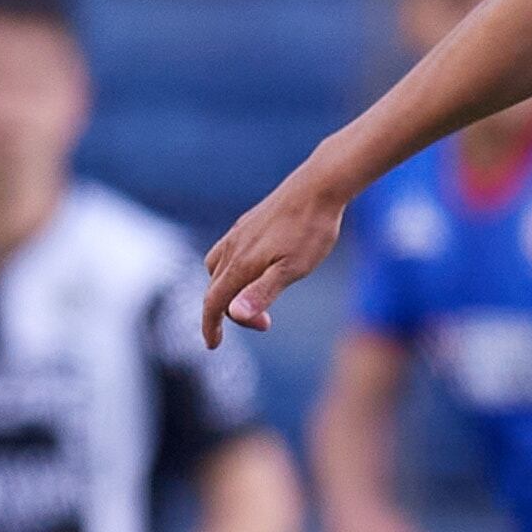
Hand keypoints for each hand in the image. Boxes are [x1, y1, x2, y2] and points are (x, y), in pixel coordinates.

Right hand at [200, 162, 355, 345]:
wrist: (320, 185)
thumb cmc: (311, 230)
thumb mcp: (292, 269)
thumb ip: (262, 292)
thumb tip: (233, 315)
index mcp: (240, 264)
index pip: (213, 302)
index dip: (210, 327)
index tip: (214, 346)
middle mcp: (233, 247)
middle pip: (215, 288)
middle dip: (229, 312)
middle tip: (266, 322)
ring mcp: (240, 233)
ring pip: (217, 267)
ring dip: (227, 289)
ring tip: (255, 298)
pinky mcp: (250, 222)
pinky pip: (228, 250)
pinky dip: (232, 269)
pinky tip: (257, 268)